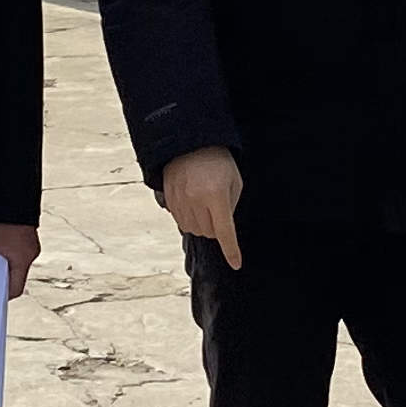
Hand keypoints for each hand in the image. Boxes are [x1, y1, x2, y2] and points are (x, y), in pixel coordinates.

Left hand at [0, 219, 39, 294]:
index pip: (14, 290)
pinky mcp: (27, 230)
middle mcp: (30, 251)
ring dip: (0, 259)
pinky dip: (5, 247)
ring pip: (15, 260)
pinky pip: (17, 247)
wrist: (7, 187)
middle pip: (14, 275)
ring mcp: (31, 240)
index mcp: (23, 258)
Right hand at [159, 146, 244, 268]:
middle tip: (217, 206)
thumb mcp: (234, 181)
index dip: (231, 250)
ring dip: (203, 223)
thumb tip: (223, 228)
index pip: (225, 232)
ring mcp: (181, 201)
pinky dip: (190, 218)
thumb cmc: (217, 161)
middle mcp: (196, 201)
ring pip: (195, 230)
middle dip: (216, 226)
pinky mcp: (170, 200)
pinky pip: (182, 222)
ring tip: (205, 201)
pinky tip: (193, 201)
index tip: (236, 264)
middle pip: (209, 233)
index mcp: (216, 195)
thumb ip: (231, 205)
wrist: (189, 143)